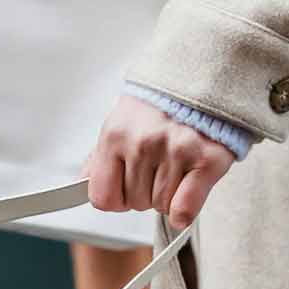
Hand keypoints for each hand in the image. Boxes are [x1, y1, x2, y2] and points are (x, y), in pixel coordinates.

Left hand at [85, 95, 232, 230]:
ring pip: (161, 206)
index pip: (102, 197)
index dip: (116, 198)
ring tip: (178, 166)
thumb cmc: (162, 104)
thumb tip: (82, 183)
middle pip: (135, 203)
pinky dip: (184, 212)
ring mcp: (175, 151)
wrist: (203, 76)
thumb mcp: (121, 122)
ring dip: (169, 195)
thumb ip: (100, 157)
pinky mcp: (206, 160)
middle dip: (146, 192)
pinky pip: (184, 208)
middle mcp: (143, 143)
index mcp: (115, 135)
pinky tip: (186, 198)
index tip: (126, 188)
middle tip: (160, 167)